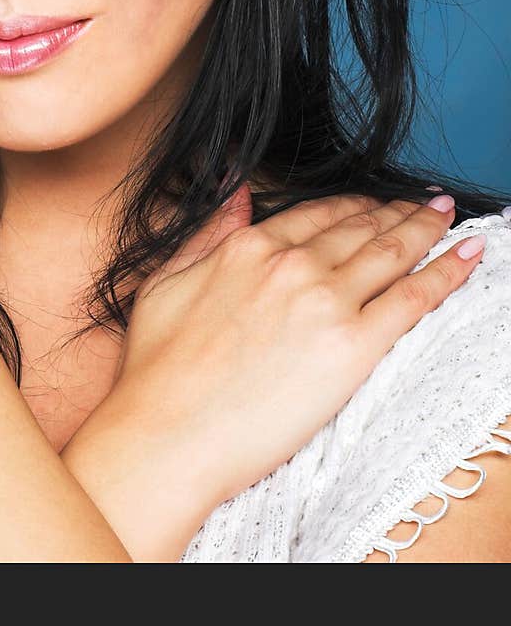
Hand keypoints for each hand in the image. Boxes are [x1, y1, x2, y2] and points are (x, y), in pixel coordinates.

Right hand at [110, 186, 483, 507]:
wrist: (168, 432)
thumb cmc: (158, 369)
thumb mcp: (166, 280)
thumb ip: (208, 232)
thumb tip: (236, 193)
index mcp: (249, 247)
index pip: (318, 214)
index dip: (354, 206)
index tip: (373, 204)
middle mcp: (292, 264)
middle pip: (361, 227)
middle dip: (398, 212)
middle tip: (426, 206)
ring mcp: (325, 301)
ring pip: (392, 252)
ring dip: (427, 230)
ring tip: (448, 219)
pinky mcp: (353, 346)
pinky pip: (414, 298)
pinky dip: (447, 272)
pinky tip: (466, 257)